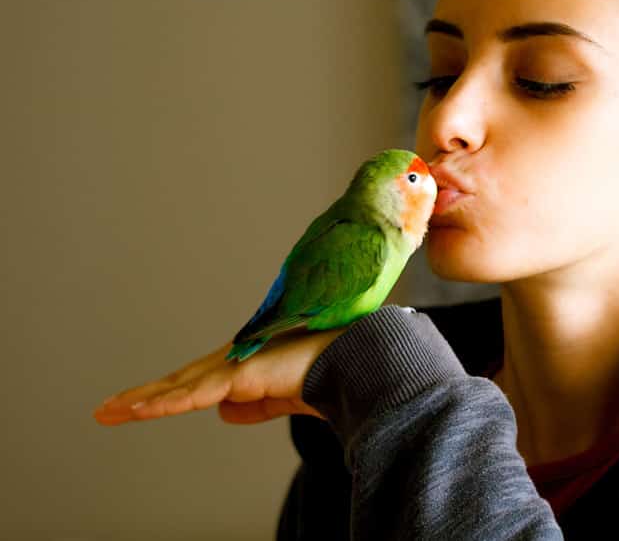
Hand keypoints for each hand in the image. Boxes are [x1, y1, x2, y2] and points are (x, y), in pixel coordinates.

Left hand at [92, 327, 346, 425]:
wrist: (354, 363)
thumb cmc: (328, 373)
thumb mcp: (283, 396)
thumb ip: (257, 406)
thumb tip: (225, 414)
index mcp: (245, 368)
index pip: (195, 385)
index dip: (164, 395)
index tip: (135, 407)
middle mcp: (234, 362)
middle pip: (179, 382)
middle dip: (141, 396)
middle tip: (107, 410)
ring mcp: (235, 366)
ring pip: (179, 387)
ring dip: (143, 400)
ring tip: (110, 413)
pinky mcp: (240, 375)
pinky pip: (197, 393)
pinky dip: (168, 402)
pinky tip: (142, 411)